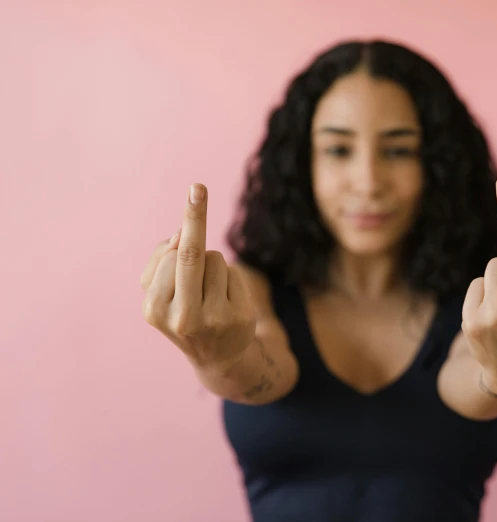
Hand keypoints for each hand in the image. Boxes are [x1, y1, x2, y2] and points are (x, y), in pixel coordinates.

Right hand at [140, 184, 255, 371]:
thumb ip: (163, 260)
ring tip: (208, 290)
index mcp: (154, 309)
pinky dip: (230, 276)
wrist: (217, 356)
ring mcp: (213, 319)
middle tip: (197, 187)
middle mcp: (182, 317)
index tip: (195, 191)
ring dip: (213, 264)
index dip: (187, 224)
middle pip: (190, 255)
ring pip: (215, 259)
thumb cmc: (184, 311)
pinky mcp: (238, 318)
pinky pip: (234, 272)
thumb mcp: (162, 293)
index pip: (170, 256)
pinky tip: (225, 298)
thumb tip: (181, 234)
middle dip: (194, 217)